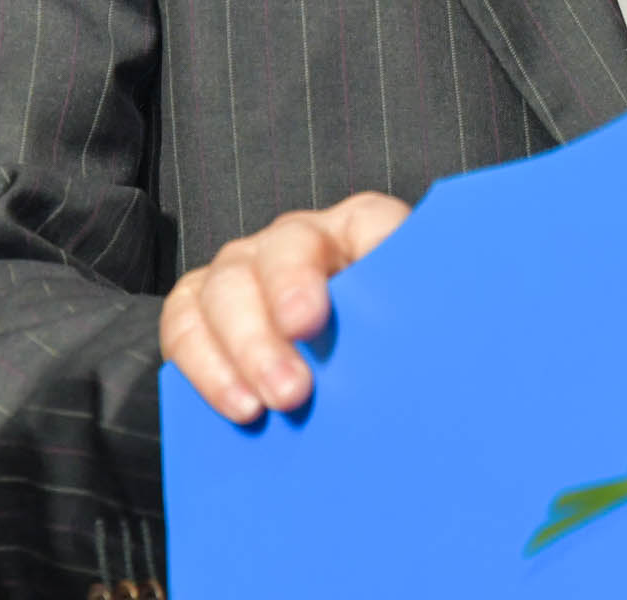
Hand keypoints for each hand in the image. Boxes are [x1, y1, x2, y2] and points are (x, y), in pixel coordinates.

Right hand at [159, 191, 409, 422]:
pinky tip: (239, 406)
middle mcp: (298, 240)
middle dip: (290, 303)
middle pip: (288, 247)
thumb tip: (440, 357)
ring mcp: (243, 269)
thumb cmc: (370, 354)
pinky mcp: (198, 307)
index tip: (377, 295)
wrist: (310, 388)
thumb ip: (416, 332)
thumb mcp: (400, 337)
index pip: (370, 221)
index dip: (375, 246)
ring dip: (249, 348)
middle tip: (303, 372)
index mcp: (359, 234)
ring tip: (271, 404)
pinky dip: (208, 368)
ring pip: (229, 285)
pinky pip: (186, 325)